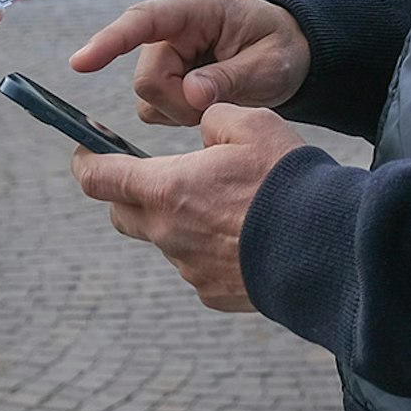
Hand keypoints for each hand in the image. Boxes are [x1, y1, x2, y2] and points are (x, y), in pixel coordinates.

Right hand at [68, 0, 309, 126]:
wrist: (289, 52)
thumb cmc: (281, 48)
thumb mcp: (269, 64)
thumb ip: (231, 77)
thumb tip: (192, 94)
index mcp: (197, 7)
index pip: (144, 20)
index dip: (110, 41)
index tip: (80, 64)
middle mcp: (172, 26)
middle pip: (148, 79)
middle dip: (180, 104)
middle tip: (220, 105)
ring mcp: (165, 52)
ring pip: (148, 98)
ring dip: (182, 111)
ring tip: (221, 98)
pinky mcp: (164, 76)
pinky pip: (154, 108)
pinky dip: (180, 115)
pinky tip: (207, 102)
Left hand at [71, 105, 311, 309]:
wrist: (324, 247)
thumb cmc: (286, 181)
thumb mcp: (252, 126)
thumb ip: (215, 118)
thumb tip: (204, 124)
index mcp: (166, 189)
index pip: (99, 178)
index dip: (86, 160)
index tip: (86, 149)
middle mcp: (168, 233)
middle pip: (122, 214)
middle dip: (126, 194)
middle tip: (152, 175)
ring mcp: (188, 268)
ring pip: (165, 240)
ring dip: (178, 221)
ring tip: (224, 205)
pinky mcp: (211, 292)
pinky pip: (197, 266)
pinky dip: (208, 249)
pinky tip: (244, 236)